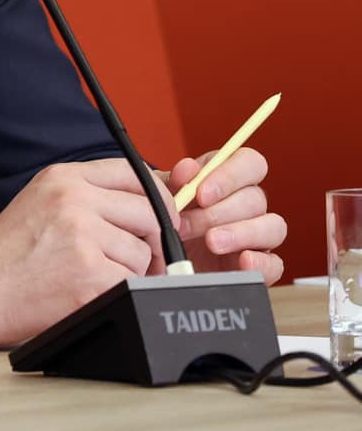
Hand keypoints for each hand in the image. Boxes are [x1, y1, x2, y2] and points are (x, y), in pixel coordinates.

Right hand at [0, 158, 171, 348]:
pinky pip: (134, 282)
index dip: (156, 198)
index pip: (134, 173)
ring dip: (130, 270)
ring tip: (92, 274)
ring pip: (144, 253)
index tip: (160, 217)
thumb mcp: (42, 202)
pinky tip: (88, 291)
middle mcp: (73, 200)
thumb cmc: (8, 253)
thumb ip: (91, 196)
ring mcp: (82, 237)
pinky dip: (119, 292)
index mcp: (62, 178)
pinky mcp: (90, 275)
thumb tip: (155, 200)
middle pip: (151, 213)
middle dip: (151, 241)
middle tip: (128, 258)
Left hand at [166, 145, 285, 283]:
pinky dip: (262, 262)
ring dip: (241, 234)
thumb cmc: (162, 223)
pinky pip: (275, 264)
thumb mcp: (160, 198)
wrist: (155, 263)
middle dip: (218, 212)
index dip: (230, 175)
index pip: (249, 162)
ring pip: (273, 227)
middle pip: (256, 198)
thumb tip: (188, 168)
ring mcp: (256, 237)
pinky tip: (243, 261)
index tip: (200, 194)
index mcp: (226, 181)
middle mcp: (246, 206)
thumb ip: (173, 180)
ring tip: (211, 243)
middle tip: (187, 225)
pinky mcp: (259, 267)